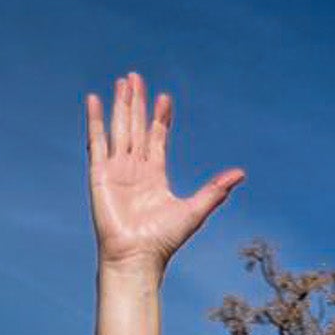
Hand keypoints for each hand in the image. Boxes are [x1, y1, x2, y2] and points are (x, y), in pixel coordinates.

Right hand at [86, 72, 242, 274]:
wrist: (136, 258)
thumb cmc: (163, 241)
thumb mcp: (194, 211)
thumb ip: (214, 190)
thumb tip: (241, 174)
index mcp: (155, 176)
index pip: (157, 138)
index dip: (160, 118)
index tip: (164, 98)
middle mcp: (135, 170)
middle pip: (136, 128)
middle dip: (137, 103)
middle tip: (136, 77)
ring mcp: (116, 171)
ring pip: (119, 129)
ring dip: (120, 105)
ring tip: (122, 81)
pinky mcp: (99, 175)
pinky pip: (96, 142)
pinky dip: (94, 121)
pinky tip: (93, 100)